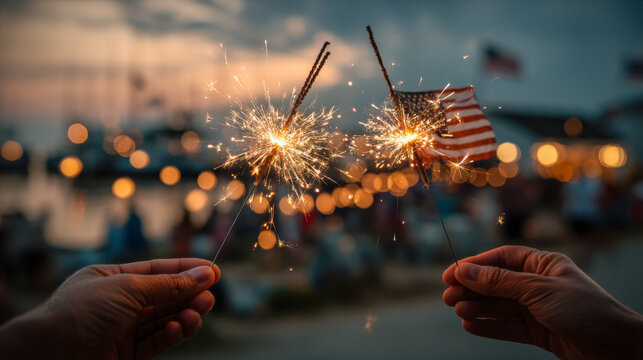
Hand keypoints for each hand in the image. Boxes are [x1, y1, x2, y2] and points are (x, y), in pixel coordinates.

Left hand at [0, 258, 220, 358]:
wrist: (50, 355)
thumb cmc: (81, 312)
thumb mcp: (129, 288)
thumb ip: (169, 284)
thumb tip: (204, 273)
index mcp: (110, 280)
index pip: (156, 271)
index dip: (185, 270)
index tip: (212, 270)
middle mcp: (117, 304)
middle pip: (163, 296)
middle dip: (189, 294)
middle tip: (210, 294)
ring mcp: (121, 331)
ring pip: (163, 321)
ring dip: (184, 314)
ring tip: (201, 311)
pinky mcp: (125, 356)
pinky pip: (155, 343)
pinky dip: (171, 334)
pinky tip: (181, 327)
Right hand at [442, 245, 642, 359]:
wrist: (619, 349)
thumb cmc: (586, 310)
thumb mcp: (538, 290)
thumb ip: (500, 282)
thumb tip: (465, 270)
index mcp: (543, 265)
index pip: (502, 259)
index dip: (475, 265)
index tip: (451, 273)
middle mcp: (539, 285)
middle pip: (497, 283)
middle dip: (471, 289)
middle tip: (447, 296)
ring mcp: (539, 309)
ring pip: (500, 307)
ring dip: (477, 308)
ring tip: (456, 310)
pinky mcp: (541, 333)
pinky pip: (509, 327)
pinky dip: (489, 326)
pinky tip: (470, 325)